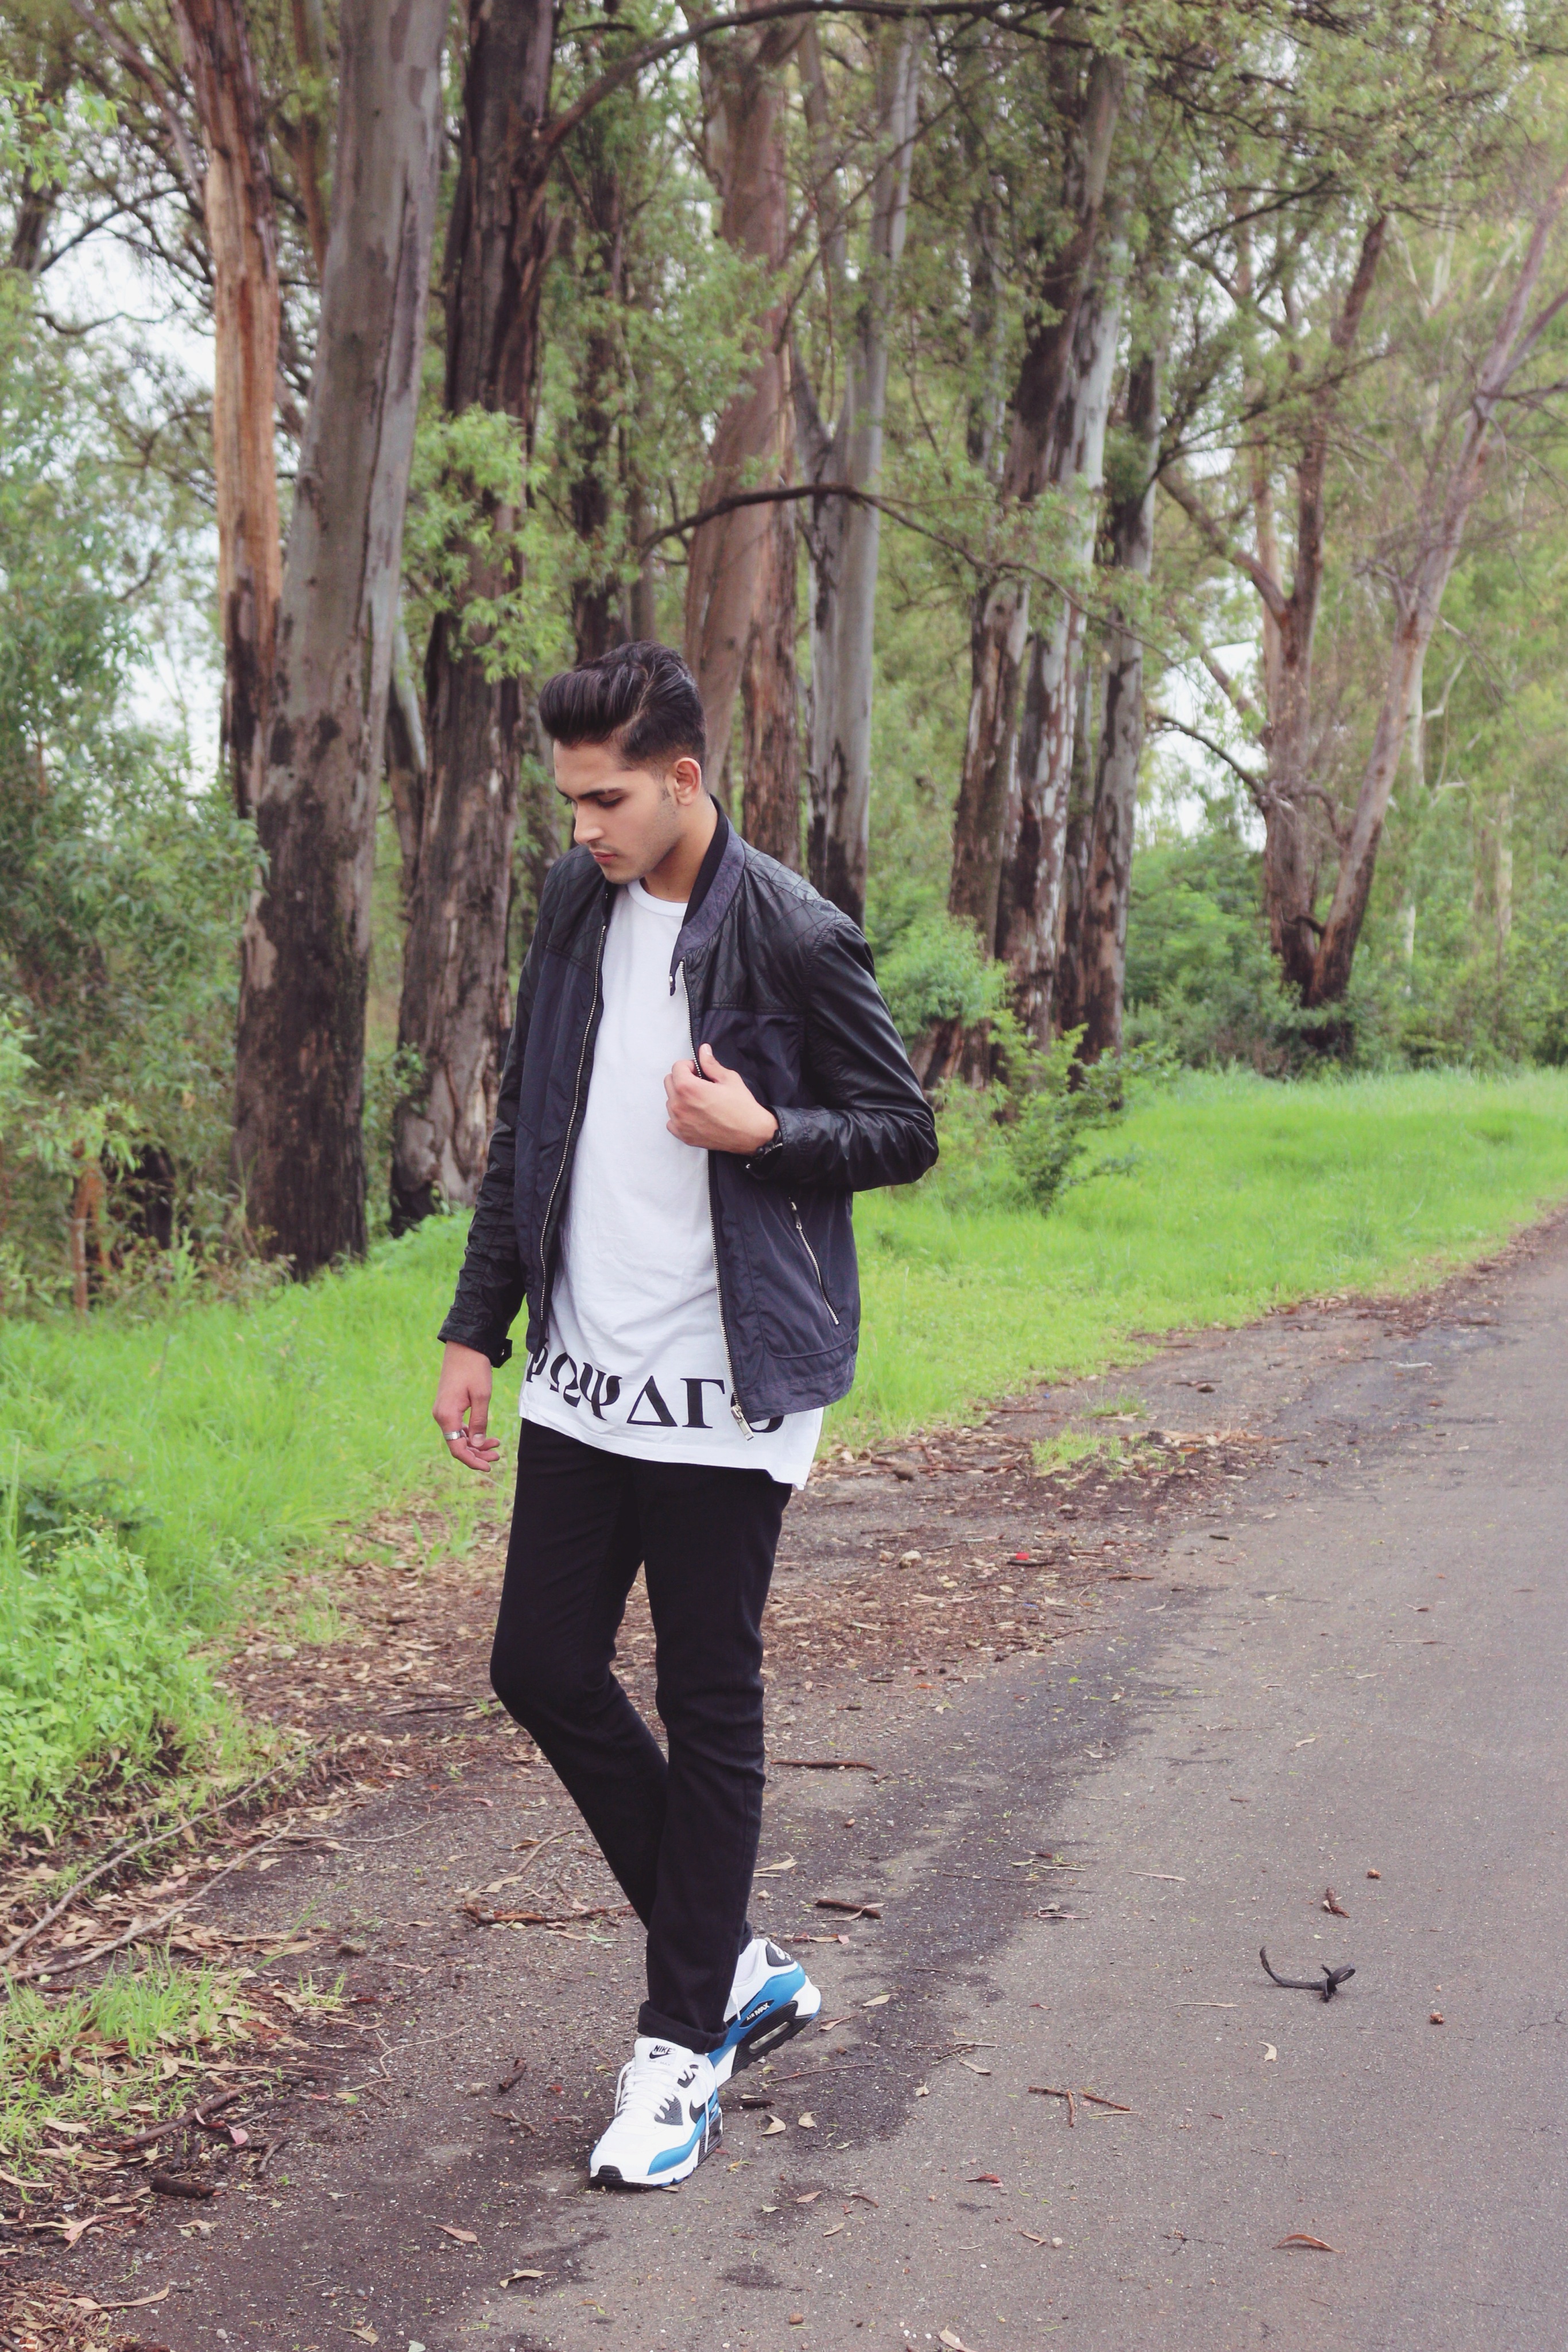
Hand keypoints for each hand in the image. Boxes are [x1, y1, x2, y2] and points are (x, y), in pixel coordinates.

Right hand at [433, 1341, 500, 1471]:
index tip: (488, 1467)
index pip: (457, 1449)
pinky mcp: (448, 1406)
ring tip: (496, 1446)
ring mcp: (443, 1411)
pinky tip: (485, 1435)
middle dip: (477, 1453)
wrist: (464, 1346)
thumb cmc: (474, 1368)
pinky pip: (458, 1426)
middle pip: (457, 1445)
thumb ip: (479, 1422)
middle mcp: (441, 1416)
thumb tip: (477, 1444)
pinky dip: (471, 1433)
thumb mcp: (482, 1396)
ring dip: (475, 1444)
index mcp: (447, 1416)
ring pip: (458, 1437)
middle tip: (497, 1455)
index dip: (472, 1461)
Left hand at [664, 1042, 778, 1153]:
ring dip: (681, 1098)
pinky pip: (672, 1121)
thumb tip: (703, 1051)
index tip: (700, 1072)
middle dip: (682, 1079)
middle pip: (669, 1082)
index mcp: (689, 1088)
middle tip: (700, 1085)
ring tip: (700, 1101)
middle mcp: (679, 1105)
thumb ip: (711, 1064)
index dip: (690, 1066)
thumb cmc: (742, 1108)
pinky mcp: (683, 1135)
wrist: (750, 1134)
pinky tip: (696, 1115)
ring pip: (670, 1101)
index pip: (677, 1067)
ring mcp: (679, 1122)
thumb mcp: (729, 1079)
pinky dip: (680, 1116)